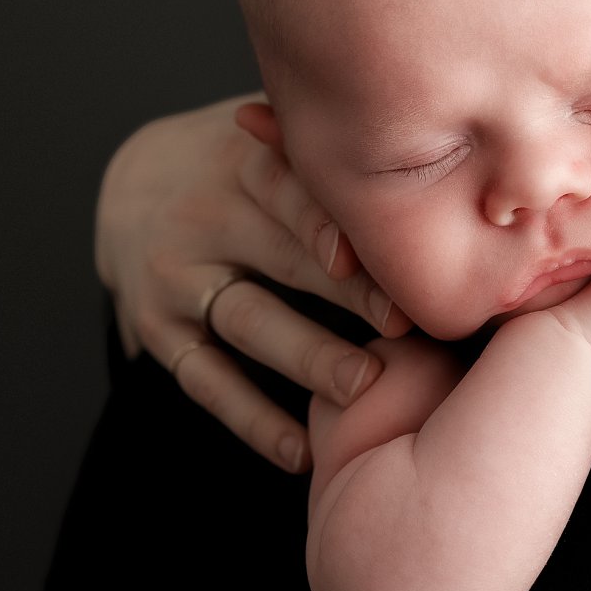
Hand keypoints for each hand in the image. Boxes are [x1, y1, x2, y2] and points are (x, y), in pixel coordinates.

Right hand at [95, 95, 409, 472]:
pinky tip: (302, 451)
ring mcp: (177, 276)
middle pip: (281, 256)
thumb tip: (461, 164)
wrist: (129, 188)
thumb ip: (336, 155)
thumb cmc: (240, 170)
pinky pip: (206, 381)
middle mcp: (205, 214)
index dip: (332, 219)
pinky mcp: (157, 330)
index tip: (392, 251)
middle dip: (349, 294)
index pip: (286, 184)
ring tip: (365, 385)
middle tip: (409, 325)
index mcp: (242, 163)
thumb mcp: (271, 139)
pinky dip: (254, 419)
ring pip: (248, 319)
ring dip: (308, 356)